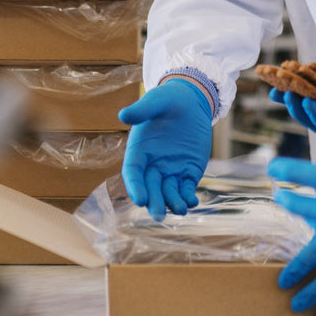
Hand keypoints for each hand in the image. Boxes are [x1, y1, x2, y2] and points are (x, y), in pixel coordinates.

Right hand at [116, 79, 212, 220]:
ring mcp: (170, 170)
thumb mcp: (155, 101)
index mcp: (139, 150)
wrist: (190, 102)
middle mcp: (152, 165)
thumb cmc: (168, 100)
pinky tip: (192, 201)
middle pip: (150, 188)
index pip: (133, 173)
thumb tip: (123, 114)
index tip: (140, 200)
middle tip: (158, 215)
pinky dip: (188, 197)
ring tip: (180, 210)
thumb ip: (142, 110)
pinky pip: (186, 188)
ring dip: (172, 203)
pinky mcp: (187, 172)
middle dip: (154, 202)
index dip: (135, 187)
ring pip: (168, 192)